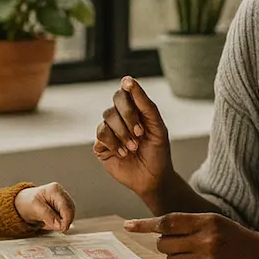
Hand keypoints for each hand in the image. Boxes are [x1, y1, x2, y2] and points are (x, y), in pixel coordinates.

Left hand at [14, 182, 75, 231]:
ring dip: (63, 221)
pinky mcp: (63, 205)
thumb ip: (48, 216)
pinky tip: (53, 220)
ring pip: (70, 213)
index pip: (66, 207)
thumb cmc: (27, 203)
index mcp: (55, 190)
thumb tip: (60, 225)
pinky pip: (66, 215)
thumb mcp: (35, 209)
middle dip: (65, 221)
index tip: (62, 229)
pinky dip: (61, 220)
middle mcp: (61, 192)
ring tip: (50, 222)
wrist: (23, 202)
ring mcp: (63, 198)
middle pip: (71, 210)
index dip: (66, 220)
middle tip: (57, 228)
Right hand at [94, 77, 173, 200]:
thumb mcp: (157, 126)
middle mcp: (120, 118)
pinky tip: (124, 153)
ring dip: (123, 133)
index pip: (125, 92)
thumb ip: (145, 104)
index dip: (127, 89)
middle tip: (140, 133)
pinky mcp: (101, 145)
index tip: (128, 84)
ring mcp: (110, 131)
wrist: (153, 178)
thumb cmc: (158, 151)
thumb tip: (128, 80)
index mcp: (135, 111)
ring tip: (134, 147)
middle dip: (128, 115)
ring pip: (107, 117)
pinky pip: (101, 134)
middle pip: (115, 102)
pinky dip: (114, 142)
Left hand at [124, 213, 258, 258]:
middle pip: (165, 243)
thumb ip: (189, 224)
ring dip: (178, 258)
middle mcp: (206, 239)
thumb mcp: (216, 222)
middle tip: (180, 244)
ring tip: (197, 255)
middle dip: (166, 244)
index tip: (129, 226)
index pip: (168, 222)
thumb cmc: (236, 237)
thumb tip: (158, 231)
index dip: (146, 224)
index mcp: (206, 221)